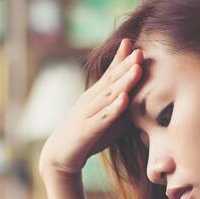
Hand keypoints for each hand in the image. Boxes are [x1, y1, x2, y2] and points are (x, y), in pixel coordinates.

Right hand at [38, 38, 140, 181]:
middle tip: (139, 50)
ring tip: (136, 69)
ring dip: (123, 82)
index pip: (109, 73)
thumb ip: (121, 110)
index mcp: (94, 96)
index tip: (131, 42)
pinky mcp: (87, 130)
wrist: (58, 156)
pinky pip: (103, 118)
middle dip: (125, 65)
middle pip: (110, 80)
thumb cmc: (86, 138)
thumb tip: (141, 101)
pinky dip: (114, 108)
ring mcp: (88, 114)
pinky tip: (124, 99)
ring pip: (108, 95)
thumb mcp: (106, 120)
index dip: (120, 58)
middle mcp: (90, 101)